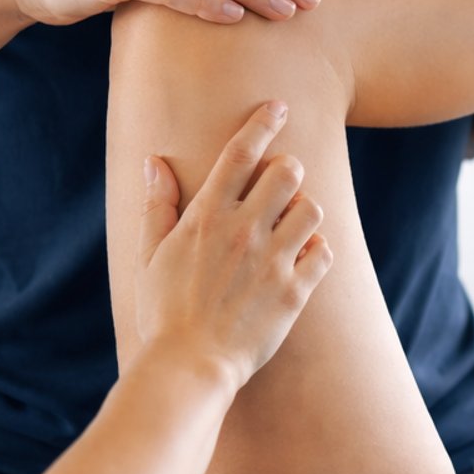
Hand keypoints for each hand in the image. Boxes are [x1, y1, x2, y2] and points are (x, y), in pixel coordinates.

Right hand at [133, 103, 332, 387]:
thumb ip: (157, 206)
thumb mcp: (149, 256)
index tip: (279, 107)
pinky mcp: (294, 292)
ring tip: (290, 225)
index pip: (241, 153)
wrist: (188, 367)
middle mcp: (243, 232)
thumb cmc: (163, 312)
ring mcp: (272, 262)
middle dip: (288, 170)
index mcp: (206, 217)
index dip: (263, 122)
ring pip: (312, 208)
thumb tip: (154, 161)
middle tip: (280, 184)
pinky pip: (324, 251)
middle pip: (288, 171)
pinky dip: (317, 250)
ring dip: (304, 210)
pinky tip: (302, 258)